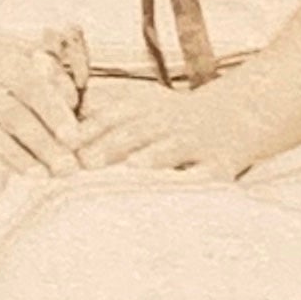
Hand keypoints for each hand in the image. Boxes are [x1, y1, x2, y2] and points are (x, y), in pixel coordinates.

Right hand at [0, 24, 86, 176]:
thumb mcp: (9, 52)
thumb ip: (41, 74)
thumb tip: (72, 98)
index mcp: (4, 63)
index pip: (34, 89)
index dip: (54, 113)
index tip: (74, 137)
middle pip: (15, 116)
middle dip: (42, 144)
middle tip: (67, 168)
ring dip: (14, 156)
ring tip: (39, 176)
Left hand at [75, 79, 269, 180]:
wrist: (242, 114)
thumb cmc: (178, 120)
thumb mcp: (144, 110)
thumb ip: (105, 123)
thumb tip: (58, 142)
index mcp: (147, 110)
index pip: (112, 117)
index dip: (87, 130)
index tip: (62, 145)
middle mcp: (169, 123)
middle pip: (137, 131)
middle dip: (111, 145)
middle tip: (86, 162)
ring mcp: (197, 141)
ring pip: (173, 147)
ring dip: (155, 155)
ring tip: (135, 166)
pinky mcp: (221, 163)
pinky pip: (210, 172)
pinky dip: (200, 180)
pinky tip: (187, 189)